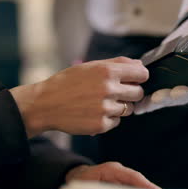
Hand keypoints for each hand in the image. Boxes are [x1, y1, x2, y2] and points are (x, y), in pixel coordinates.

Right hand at [10, 57, 147, 137]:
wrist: (45, 104)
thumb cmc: (68, 83)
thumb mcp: (91, 66)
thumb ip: (117, 63)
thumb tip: (140, 65)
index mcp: (107, 71)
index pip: (141, 73)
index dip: (140, 76)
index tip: (135, 79)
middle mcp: (108, 89)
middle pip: (138, 93)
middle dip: (131, 93)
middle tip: (116, 93)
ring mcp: (105, 109)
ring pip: (129, 109)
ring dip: (120, 107)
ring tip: (101, 103)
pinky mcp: (101, 125)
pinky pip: (117, 121)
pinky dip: (109, 118)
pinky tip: (94, 112)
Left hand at [65, 162, 163, 188]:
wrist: (77, 176)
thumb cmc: (81, 180)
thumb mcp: (85, 186)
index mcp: (111, 169)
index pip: (132, 176)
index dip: (145, 184)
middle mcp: (119, 172)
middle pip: (139, 180)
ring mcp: (122, 177)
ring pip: (138, 185)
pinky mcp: (123, 183)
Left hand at [135, 16, 187, 114]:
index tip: (179, 91)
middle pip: (184, 96)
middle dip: (169, 99)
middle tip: (156, 98)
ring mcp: (185, 85)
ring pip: (170, 98)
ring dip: (156, 103)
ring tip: (142, 106)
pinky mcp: (172, 83)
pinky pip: (161, 95)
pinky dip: (150, 101)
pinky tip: (139, 106)